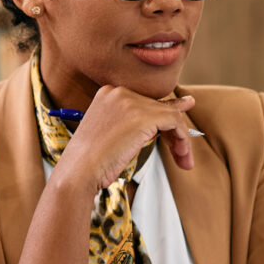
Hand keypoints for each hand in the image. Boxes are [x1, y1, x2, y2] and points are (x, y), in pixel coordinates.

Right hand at [56, 86, 195, 190]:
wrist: (79, 171)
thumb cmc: (92, 161)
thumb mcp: (115, 136)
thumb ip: (139, 122)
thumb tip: (174, 110)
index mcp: (108, 94)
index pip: (146, 104)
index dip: (161, 125)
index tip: (174, 140)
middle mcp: (119, 92)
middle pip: (159, 109)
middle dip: (174, 134)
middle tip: (182, 155)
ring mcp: (131, 102)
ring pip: (171, 115)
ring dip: (181, 140)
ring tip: (184, 160)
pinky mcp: (143, 115)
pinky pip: (174, 121)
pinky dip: (182, 139)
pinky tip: (181, 155)